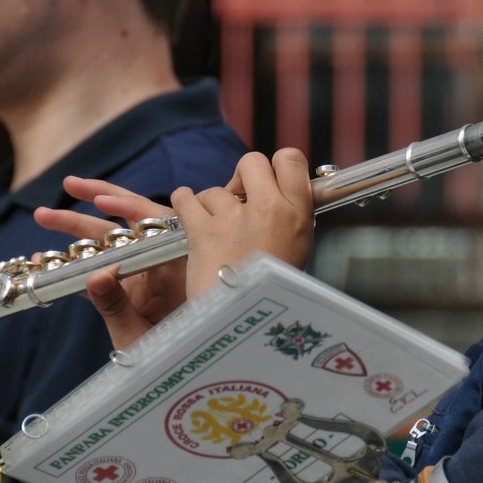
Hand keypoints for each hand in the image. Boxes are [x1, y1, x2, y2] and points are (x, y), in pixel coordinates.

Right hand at [34, 177, 183, 349]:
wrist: (183, 384)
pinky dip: (80, 262)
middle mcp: (164, 266)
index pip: (156, 224)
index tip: (103, 199)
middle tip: (68, 183)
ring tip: (42, 216)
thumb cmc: (172, 363)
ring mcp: (148, 277)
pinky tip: (46, 258)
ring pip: (114, 242)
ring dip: (79, 229)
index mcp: (178, 269)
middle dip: (97, 201)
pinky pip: (107, 268)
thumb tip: (95, 276)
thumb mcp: (141, 338)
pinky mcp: (134, 291)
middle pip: (132, 222)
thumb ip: (117, 308)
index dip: (129, 206)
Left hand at [173, 148, 315, 298]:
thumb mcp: (297, 250)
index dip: (276, 164)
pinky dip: (184, 204)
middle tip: (238, 198)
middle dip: (241, 177)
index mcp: (298, 214)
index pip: (291, 159)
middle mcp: (269, 209)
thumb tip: (275, 194)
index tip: (267, 178)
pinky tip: (188, 213)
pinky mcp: (203, 230)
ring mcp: (235, 218)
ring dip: (211, 204)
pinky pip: (187, 199)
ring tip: (214, 228)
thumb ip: (289, 218)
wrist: (243, 322)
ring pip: (216, 189)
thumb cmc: (270, 292)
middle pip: (252, 162)